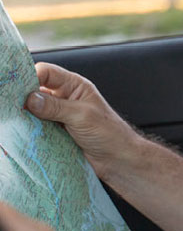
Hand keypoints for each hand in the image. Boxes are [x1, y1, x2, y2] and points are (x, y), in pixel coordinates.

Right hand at [24, 62, 140, 178]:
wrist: (118, 158)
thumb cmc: (110, 133)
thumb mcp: (82, 116)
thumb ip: (56, 107)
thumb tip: (30, 99)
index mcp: (74, 85)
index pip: (46, 72)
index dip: (31, 77)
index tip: (20, 91)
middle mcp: (64, 97)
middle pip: (35, 90)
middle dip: (24, 97)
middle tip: (16, 108)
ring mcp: (58, 115)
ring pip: (33, 110)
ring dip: (26, 116)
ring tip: (21, 122)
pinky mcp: (54, 131)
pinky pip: (35, 126)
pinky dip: (29, 129)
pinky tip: (26, 133)